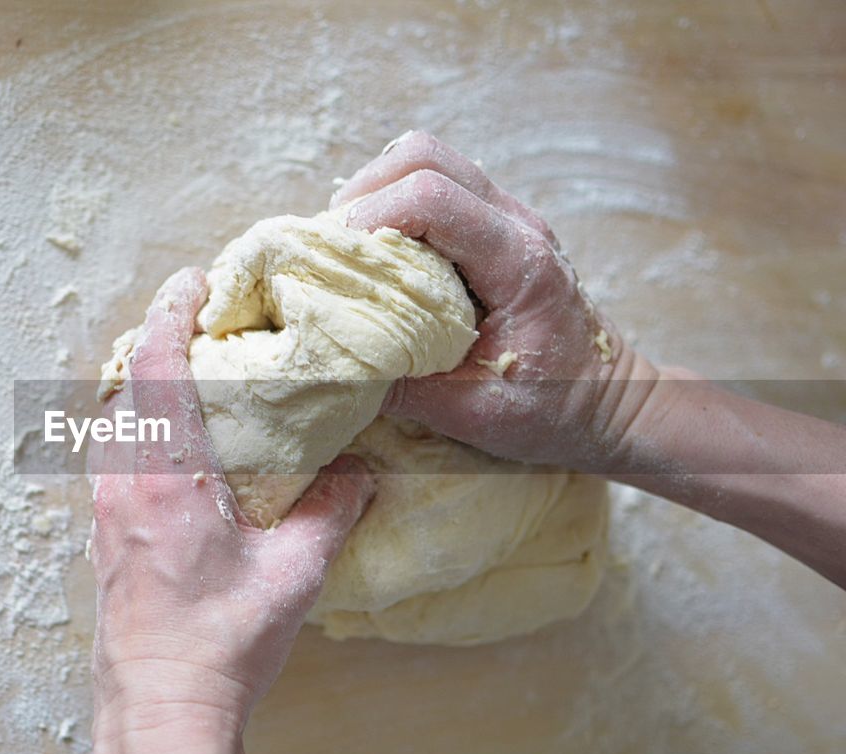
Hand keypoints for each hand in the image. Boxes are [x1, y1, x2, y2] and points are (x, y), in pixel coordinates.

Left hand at [85, 268, 375, 753]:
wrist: (158, 710)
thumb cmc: (219, 645)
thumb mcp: (293, 576)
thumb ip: (333, 514)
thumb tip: (361, 475)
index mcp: (166, 476)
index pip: (158, 368)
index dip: (173, 313)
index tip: (192, 282)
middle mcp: (122, 484)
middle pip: (125, 386)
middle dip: (158, 344)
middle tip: (201, 324)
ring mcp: (103, 513)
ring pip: (112, 424)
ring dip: (142, 390)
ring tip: (188, 381)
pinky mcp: (101, 540)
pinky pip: (110, 462)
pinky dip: (134, 432)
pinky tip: (170, 454)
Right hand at [332, 130, 661, 470]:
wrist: (611, 401)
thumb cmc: (554, 409)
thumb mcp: (474, 413)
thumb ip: (400, 387)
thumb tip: (326, 364)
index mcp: (520, 263)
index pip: (431, 198)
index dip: (368, 218)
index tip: (333, 263)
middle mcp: (516, 223)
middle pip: (424, 156)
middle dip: (364, 195)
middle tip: (333, 250)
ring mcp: (508, 216)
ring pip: (427, 159)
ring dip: (376, 193)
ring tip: (351, 250)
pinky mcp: (494, 224)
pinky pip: (435, 185)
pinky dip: (394, 206)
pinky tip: (381, 256)